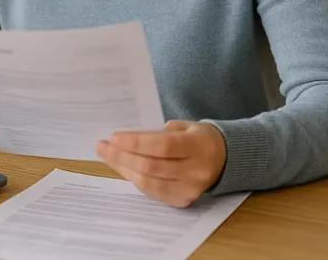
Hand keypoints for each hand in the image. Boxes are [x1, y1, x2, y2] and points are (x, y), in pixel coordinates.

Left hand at [96, 120, 226, 207]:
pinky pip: (152, 192)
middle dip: (121, 156)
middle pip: (151, 167)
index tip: (113, 137)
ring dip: (123, 169)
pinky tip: (123, 168)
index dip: (135, 143)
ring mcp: (190, 190)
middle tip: (101, 147)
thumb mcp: (185, 126)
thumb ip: (159, 132)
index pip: (162, 146)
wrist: (226, 160)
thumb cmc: (199, 138)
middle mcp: (196, 171)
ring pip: (148, 183)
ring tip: (107, 156)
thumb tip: (126, 138)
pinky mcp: (183, 200)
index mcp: (199, 147)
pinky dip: (134, 180)